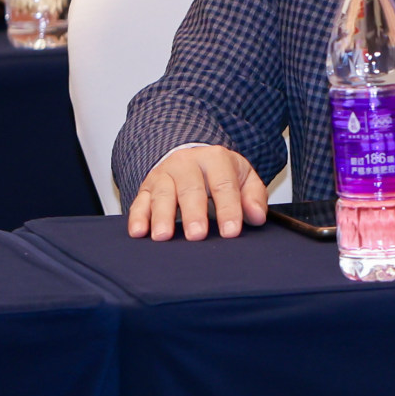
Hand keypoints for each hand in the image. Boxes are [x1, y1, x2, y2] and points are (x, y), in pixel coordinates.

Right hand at [127, 145, 267, 240]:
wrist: (192, 159)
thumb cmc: (220, 173)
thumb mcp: (243, 177)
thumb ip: (253, 196)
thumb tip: (257, 216)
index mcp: (215, 159)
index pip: (223, 184)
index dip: (228, 208)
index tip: (231, 231)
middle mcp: (187, 163)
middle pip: (190, 188)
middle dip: (194, 213)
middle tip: (197, 235)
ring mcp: (164, 175)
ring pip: (162, 194)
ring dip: (162, 216)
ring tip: (164, 236)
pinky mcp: (146, 188)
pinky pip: (139, 202)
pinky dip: (138, 217)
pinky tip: (139, 232)